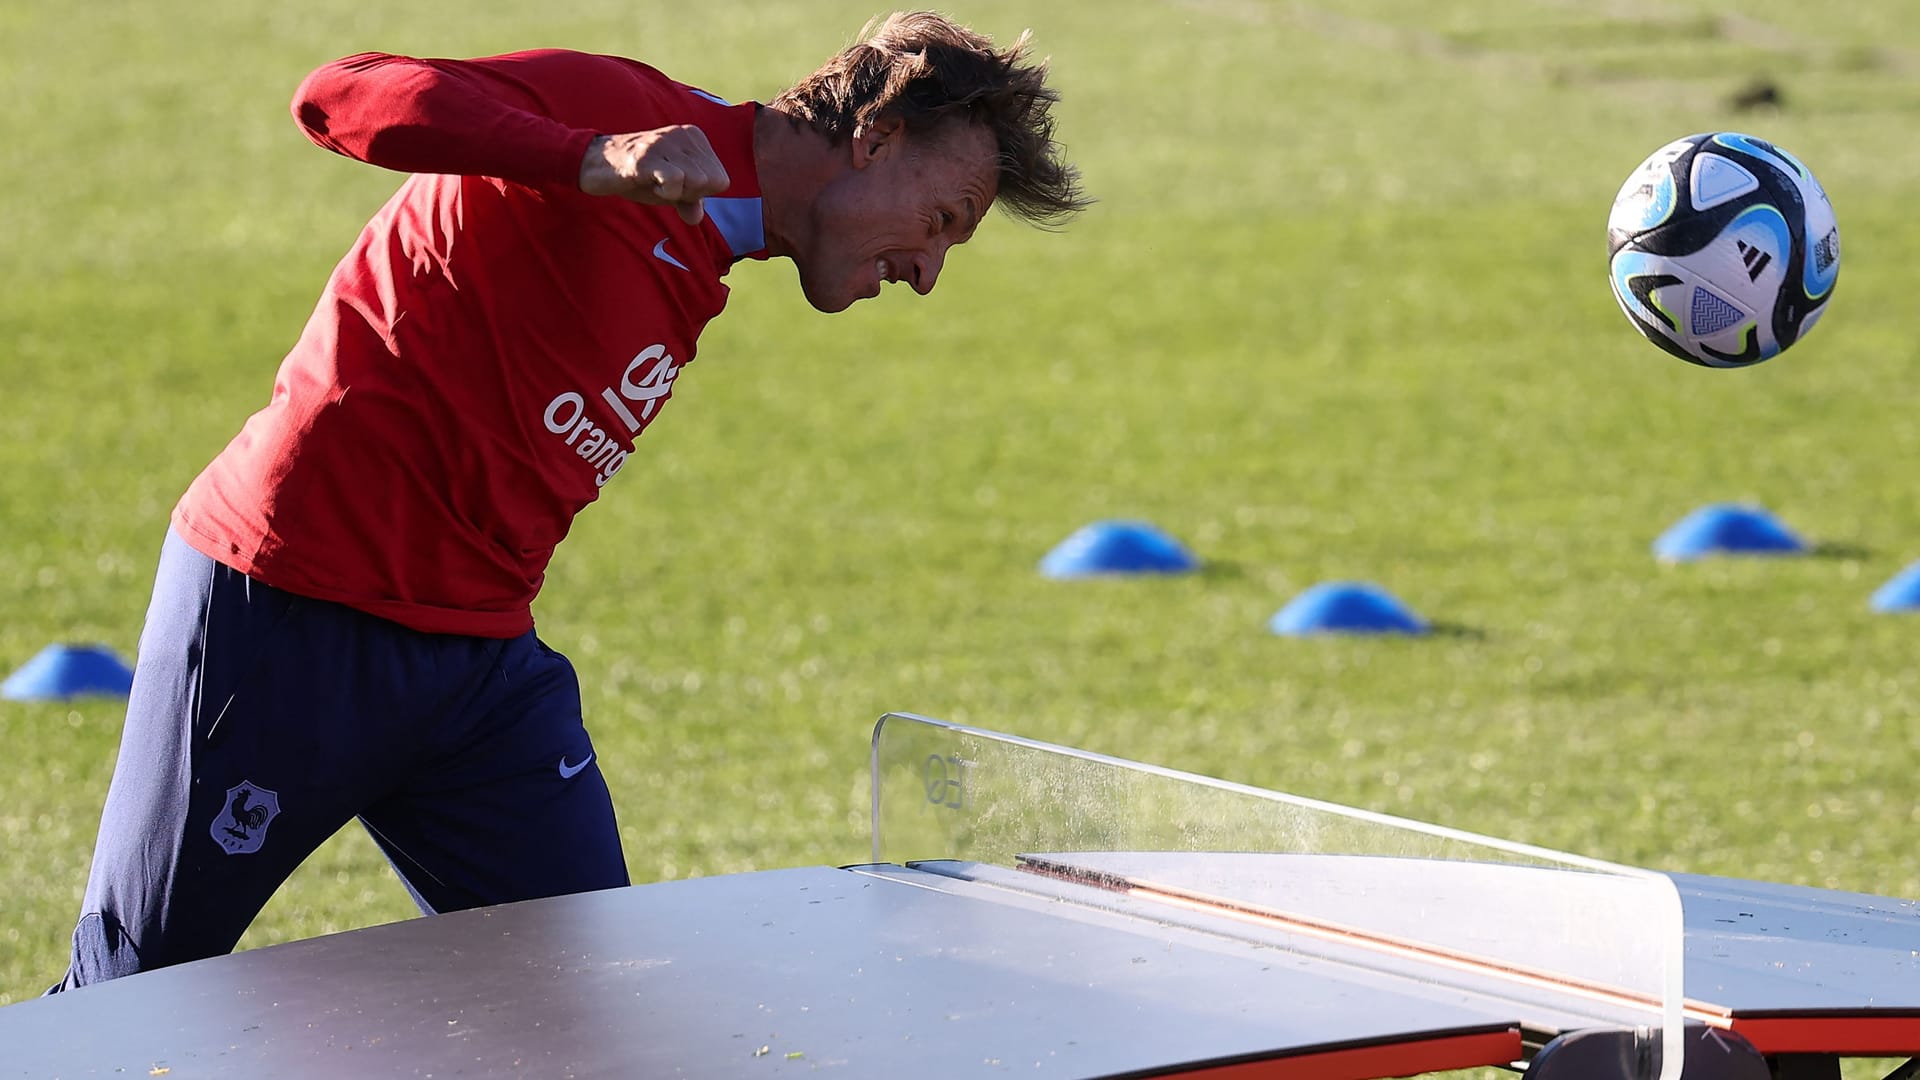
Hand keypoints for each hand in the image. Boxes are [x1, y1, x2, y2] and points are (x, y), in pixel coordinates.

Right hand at [579, 126, 728, 224]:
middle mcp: (683, 134)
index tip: (673, 183)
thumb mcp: (670, 188)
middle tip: (662, 184)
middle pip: (712, 182)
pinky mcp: (647, 156)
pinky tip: (647, 183)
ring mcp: (665, 143)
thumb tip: (696, 217)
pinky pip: (675, 182)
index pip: (721, 180)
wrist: (596, 164)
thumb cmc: (638, 175)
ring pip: (697, 182)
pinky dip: (664, 193)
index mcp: (694, 137)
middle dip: (689, 193)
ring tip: (653, 181)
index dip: (699, 192)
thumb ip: (690, 200)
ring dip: (675, 193)